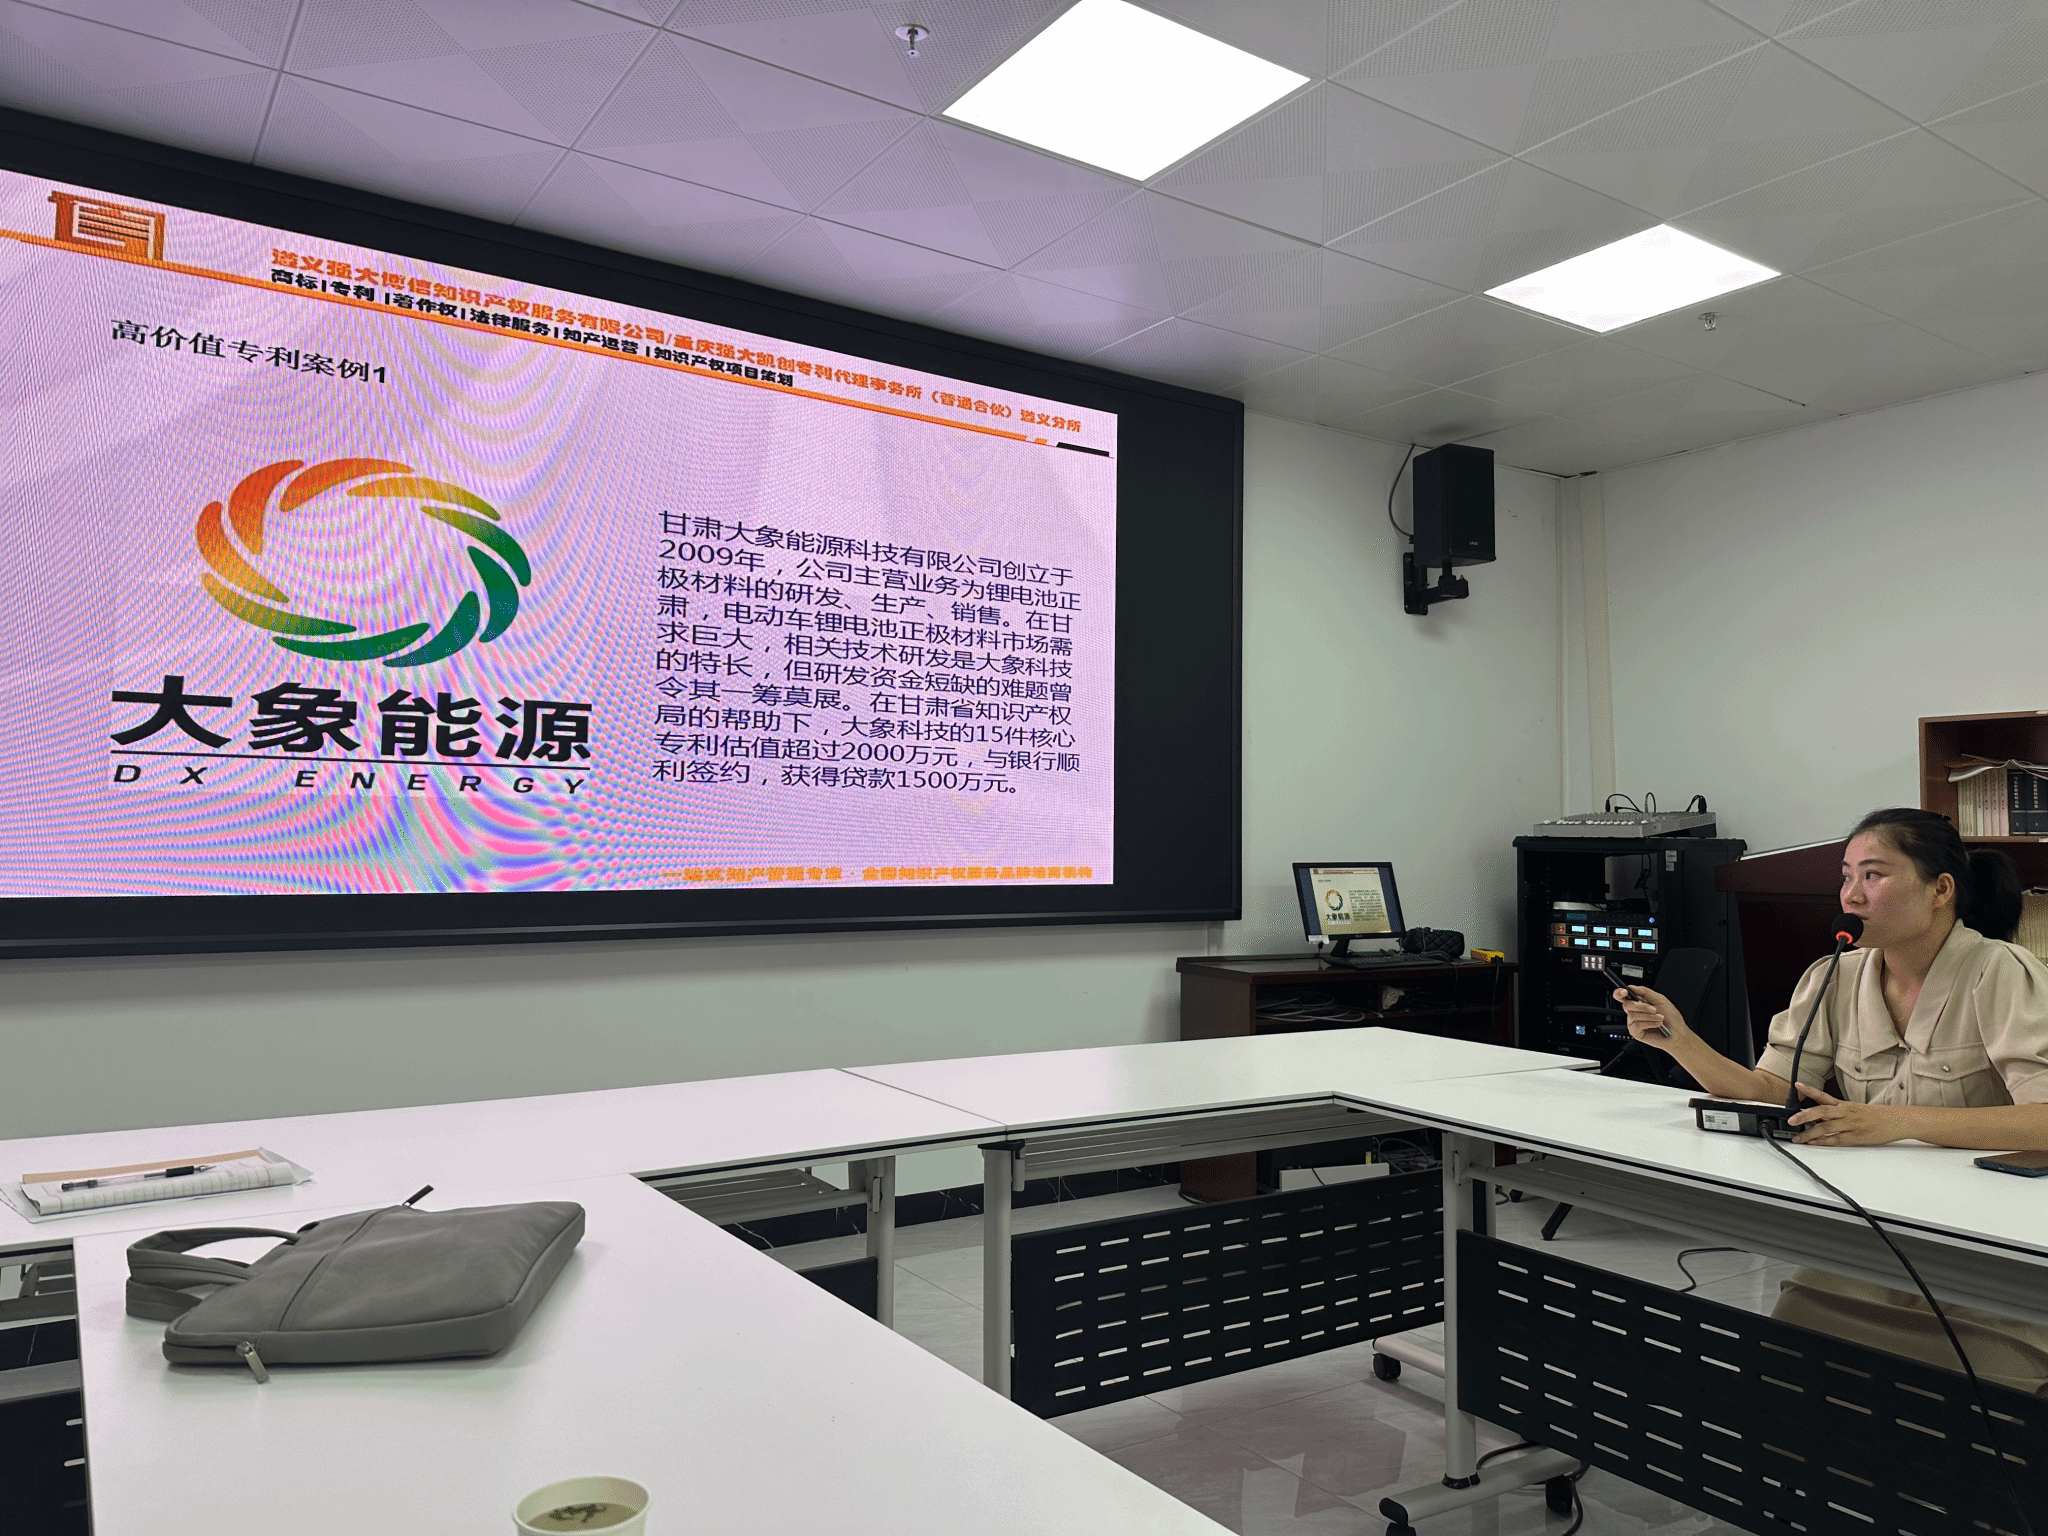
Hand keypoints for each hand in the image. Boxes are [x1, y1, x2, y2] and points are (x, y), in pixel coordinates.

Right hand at [1614, 984, 1687, 1050]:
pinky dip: (1649, 1023)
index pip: (1623, 997)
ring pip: (1633, 1015)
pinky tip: (1657, 1024)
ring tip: (1660, 1018)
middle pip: (1627, 1004)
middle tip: (1654, 1009)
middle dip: (1642, 1006)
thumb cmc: (1672, 1018)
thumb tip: (1632, 987)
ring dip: (1649, 1016)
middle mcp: (1635, 1012)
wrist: (1678, 1033)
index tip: (1624, 992)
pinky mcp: (1635, 1032)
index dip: (1619, 993)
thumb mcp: (1660, 999)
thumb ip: (1645, 991)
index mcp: (1639, 1003)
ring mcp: (1634, 1023)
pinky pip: (1637, 1025)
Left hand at [1789, 1083, 1907, 1145]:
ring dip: (1809, 1134)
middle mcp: (1846, 1113)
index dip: (1810, 1090)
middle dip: (1804, 1116)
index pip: (1824, 1095)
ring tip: (1798, 1138)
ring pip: (1826, 1128)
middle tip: (1791, 1120)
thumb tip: (1819, 1116)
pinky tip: (1814, 1144)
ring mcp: (1851, 1125)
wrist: (1897, 1120)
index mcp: (1845, 1104)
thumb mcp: (1856, 1109)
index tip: (1797, 1085)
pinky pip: (1836, 1140)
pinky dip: (1823, 1142)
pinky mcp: (1856, 1137)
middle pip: (1821, 1112)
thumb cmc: (1877, 1115)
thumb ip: (1838, 1111)